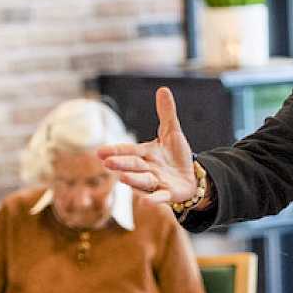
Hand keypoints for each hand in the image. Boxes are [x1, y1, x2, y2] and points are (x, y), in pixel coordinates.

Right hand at [98, 87, 199, 204]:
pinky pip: (160, 197)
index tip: (100, 152)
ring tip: (122, 178)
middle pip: (133, 165)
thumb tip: (163, 89)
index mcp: (146, 153)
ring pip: (143, 181)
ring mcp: (157, 183)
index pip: (129, 151)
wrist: (191, 177)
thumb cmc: (176, 156)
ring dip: (133, 180)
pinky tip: (146, 204)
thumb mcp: (172, 132)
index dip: (116, 151)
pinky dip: (154, 201)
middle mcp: (148, 169)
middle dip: (121, 164)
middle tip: (107, 163)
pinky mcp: (168, 194)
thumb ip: (166, 113)